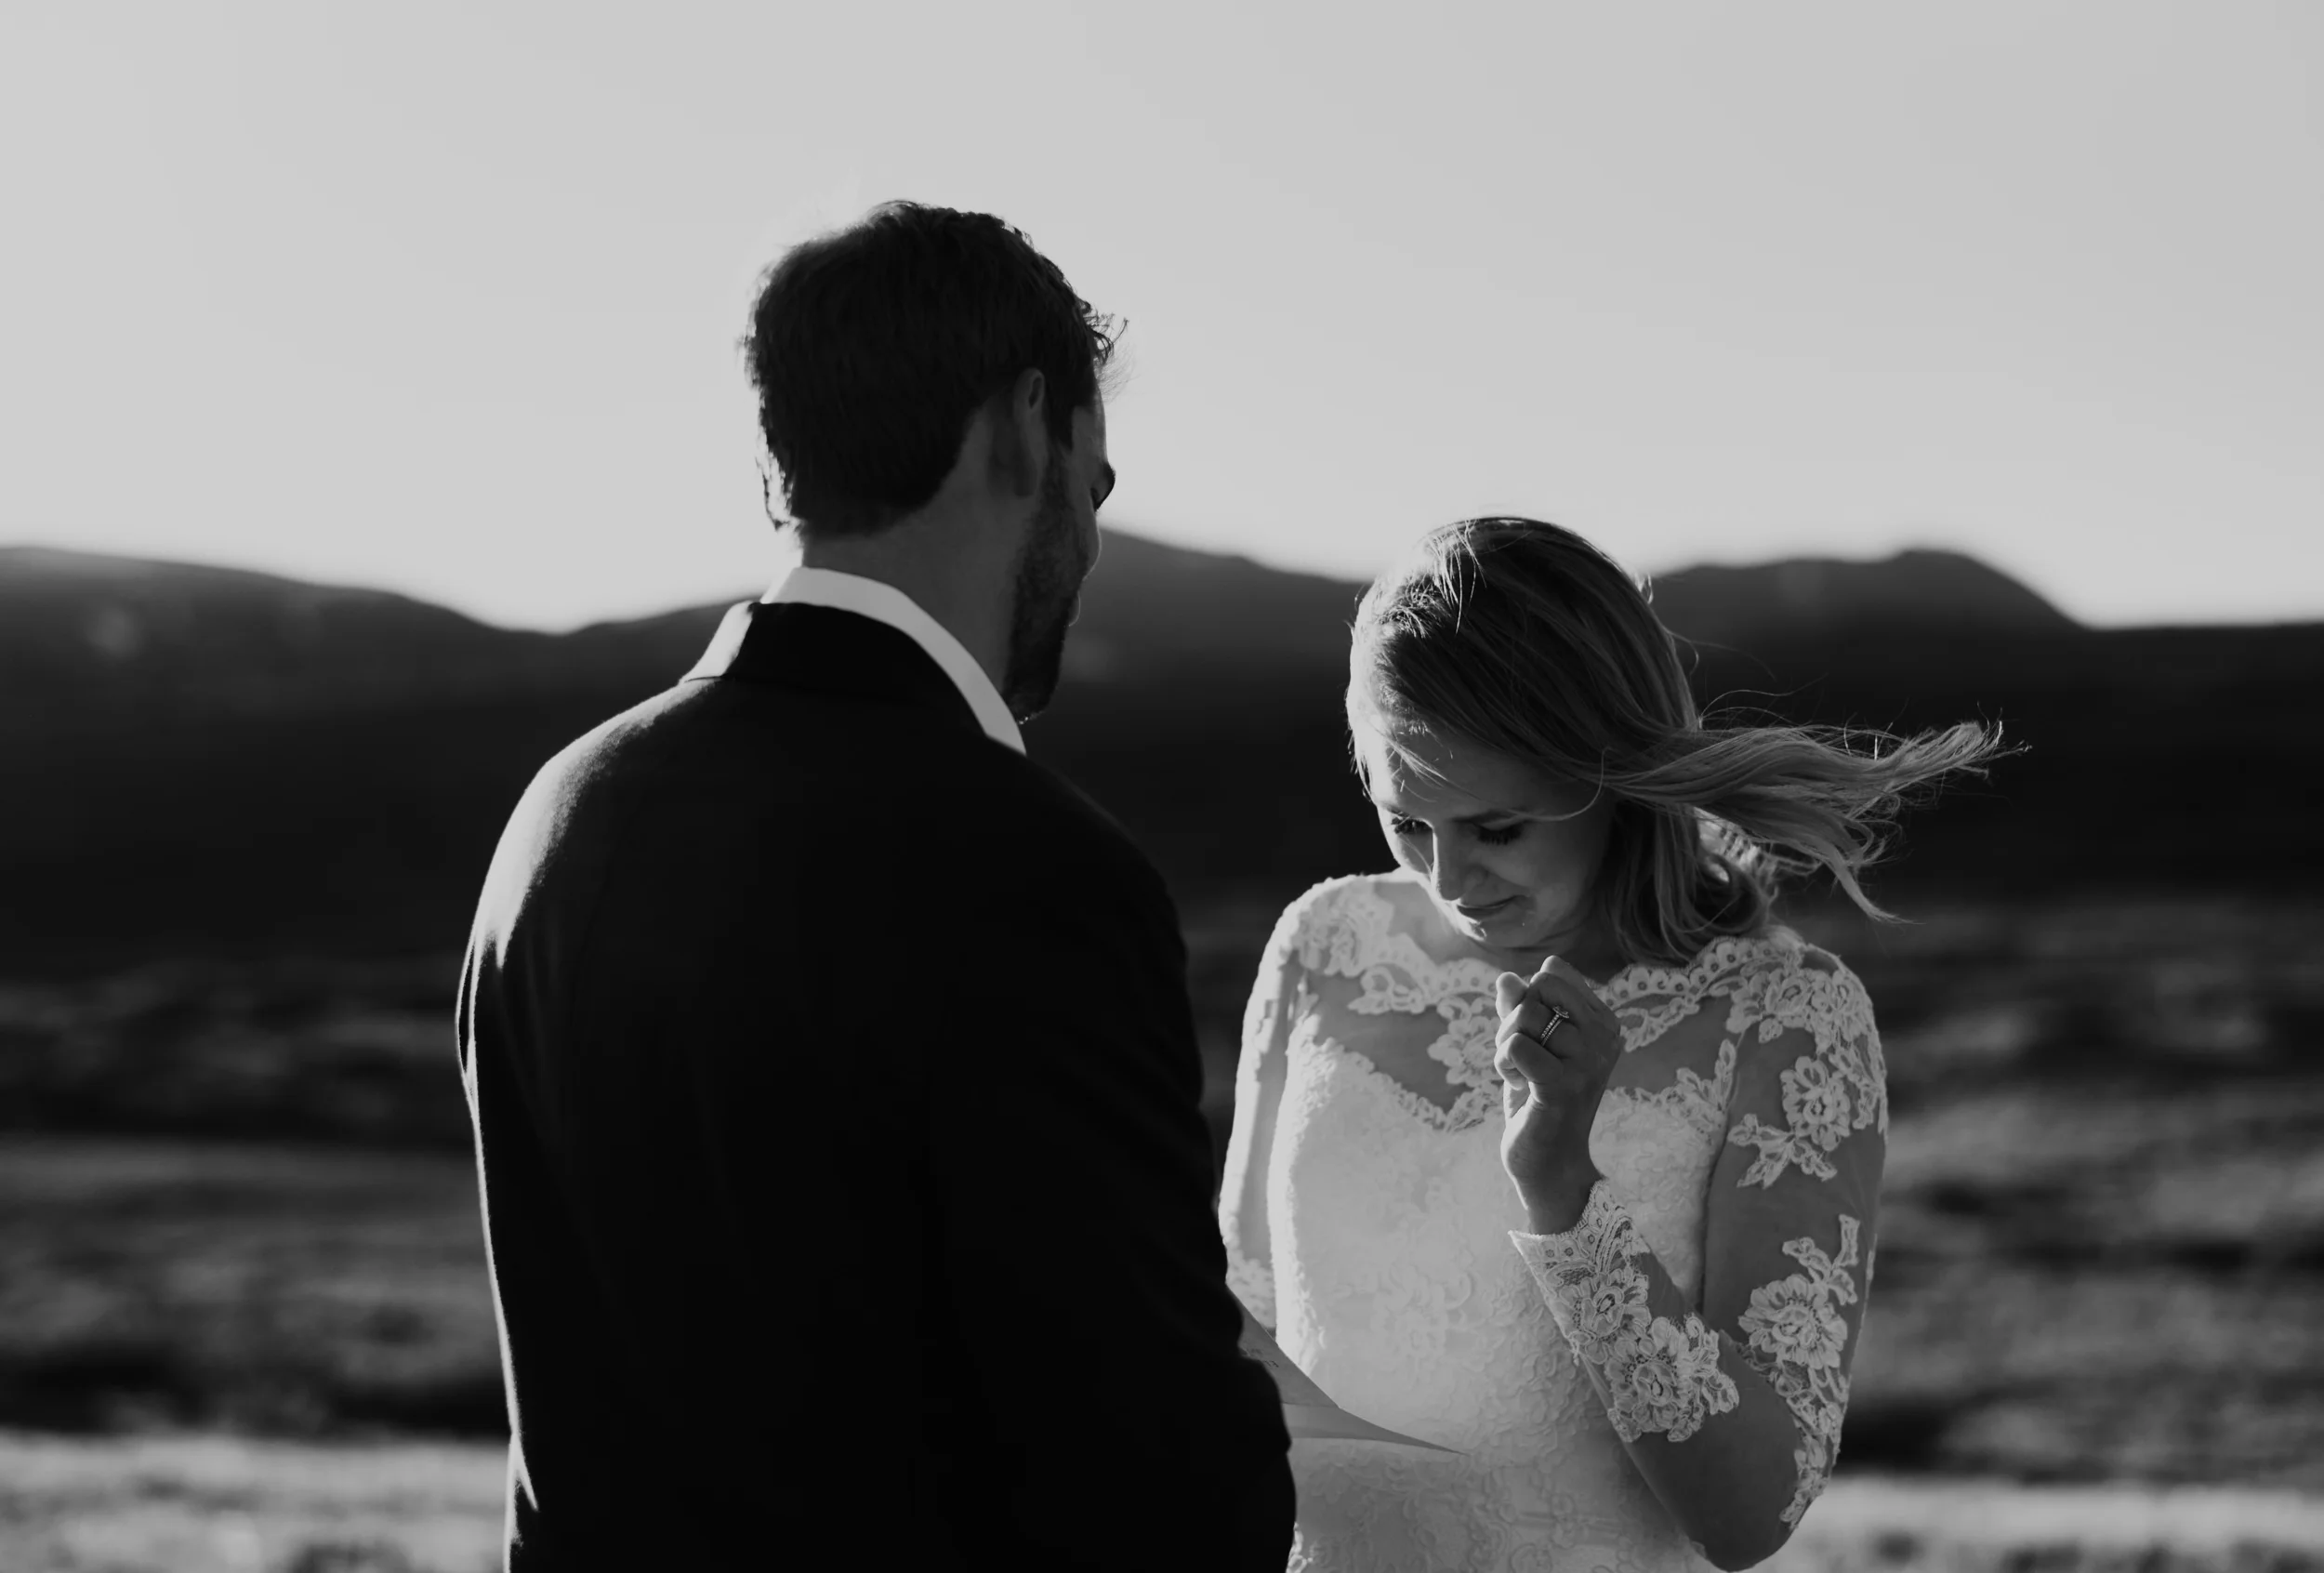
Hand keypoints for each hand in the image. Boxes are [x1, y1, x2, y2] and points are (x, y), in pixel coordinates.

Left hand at [1494, 956, 1623, 1233]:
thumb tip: (1507, 978)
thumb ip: (1519, 1009)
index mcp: (1603, 1022)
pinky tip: (1520, 1087)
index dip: (1530, 998)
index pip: (1553, 973)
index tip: (1538, 1037)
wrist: (1548, 1163)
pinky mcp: (1562, 1085)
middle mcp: (1604, 1037)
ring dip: (1505, 1046)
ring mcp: (1587, 1061)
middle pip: (1538, 989)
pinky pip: (1515, 1045)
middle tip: (1522, 1057)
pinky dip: (1503, 1063)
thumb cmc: (1538, 1100)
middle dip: (1514, 1019)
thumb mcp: (1528, 1044)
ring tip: (1523, 1076)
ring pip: (1523, 1017)